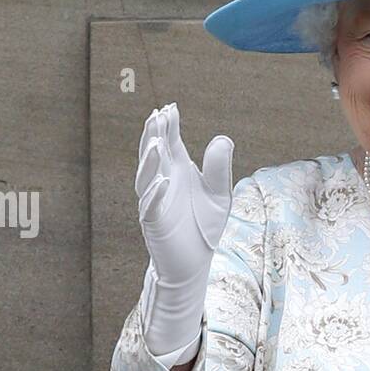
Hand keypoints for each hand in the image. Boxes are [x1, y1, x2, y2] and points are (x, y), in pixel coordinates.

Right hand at [135, 103, 233, 356]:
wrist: (194, 262)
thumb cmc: (203, 226)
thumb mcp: (219, 195)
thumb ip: (220, 169)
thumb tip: (222, 139)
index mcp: (176, 172)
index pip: (170, 143)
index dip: (169, 127)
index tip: (170, 108)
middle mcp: (162, 183)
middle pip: (154, 155)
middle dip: (155, 136)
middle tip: (157, 117)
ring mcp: (155, 203)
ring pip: (146, 178)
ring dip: (150, 161)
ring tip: (158, 144)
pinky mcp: (154, 224)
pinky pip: (151, 207)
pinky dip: (156, 194)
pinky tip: (164, 181)